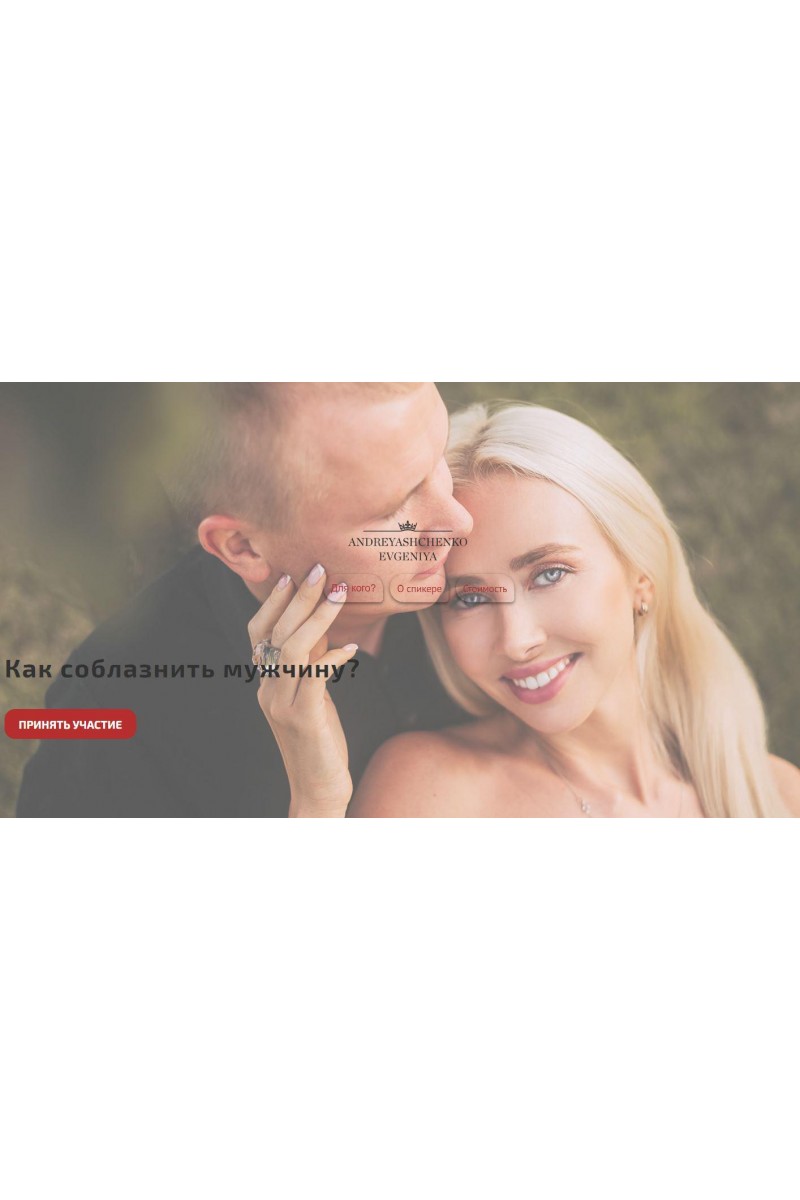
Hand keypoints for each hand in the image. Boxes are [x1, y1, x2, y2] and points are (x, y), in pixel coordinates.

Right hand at [249, 564, 357, 817]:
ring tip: (338, 593)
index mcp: (265, 683)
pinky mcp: (303, 718)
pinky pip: (314, 677)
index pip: (258, 632)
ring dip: (316, 617)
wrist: (318, 792)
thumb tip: (322, 626)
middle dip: (298, 597)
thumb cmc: (320, 742)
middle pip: (275, 632)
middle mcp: (267, 690)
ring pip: (291, 648)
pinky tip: (352, 649)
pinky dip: (333, 657)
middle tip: (319, 569)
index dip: (272, 602)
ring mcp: (281, 704)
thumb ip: (311, 664)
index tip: (289, 574)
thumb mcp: (312, 696)